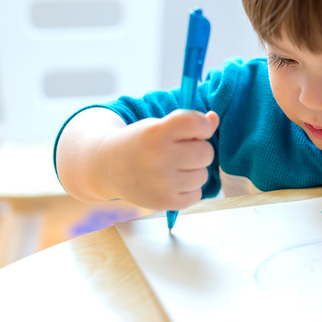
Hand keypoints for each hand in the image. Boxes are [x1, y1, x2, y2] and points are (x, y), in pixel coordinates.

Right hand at [93, 109, 219, 210]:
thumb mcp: (159, 126)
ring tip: (173, 167)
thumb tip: (213, 118)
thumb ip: (188, 122)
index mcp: (157, 132)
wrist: (107, 167)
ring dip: (194, 171)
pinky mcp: (164, 202)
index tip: (196, 130)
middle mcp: (159, 157)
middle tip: (182, 151)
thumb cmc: (140, 142)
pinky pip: (196, 194)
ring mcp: (162, 182)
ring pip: (203, 175)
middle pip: (206, 152)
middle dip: (199, 150)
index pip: (197, 124)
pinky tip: (172, 182)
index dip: (203, 126)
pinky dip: (189, 189)